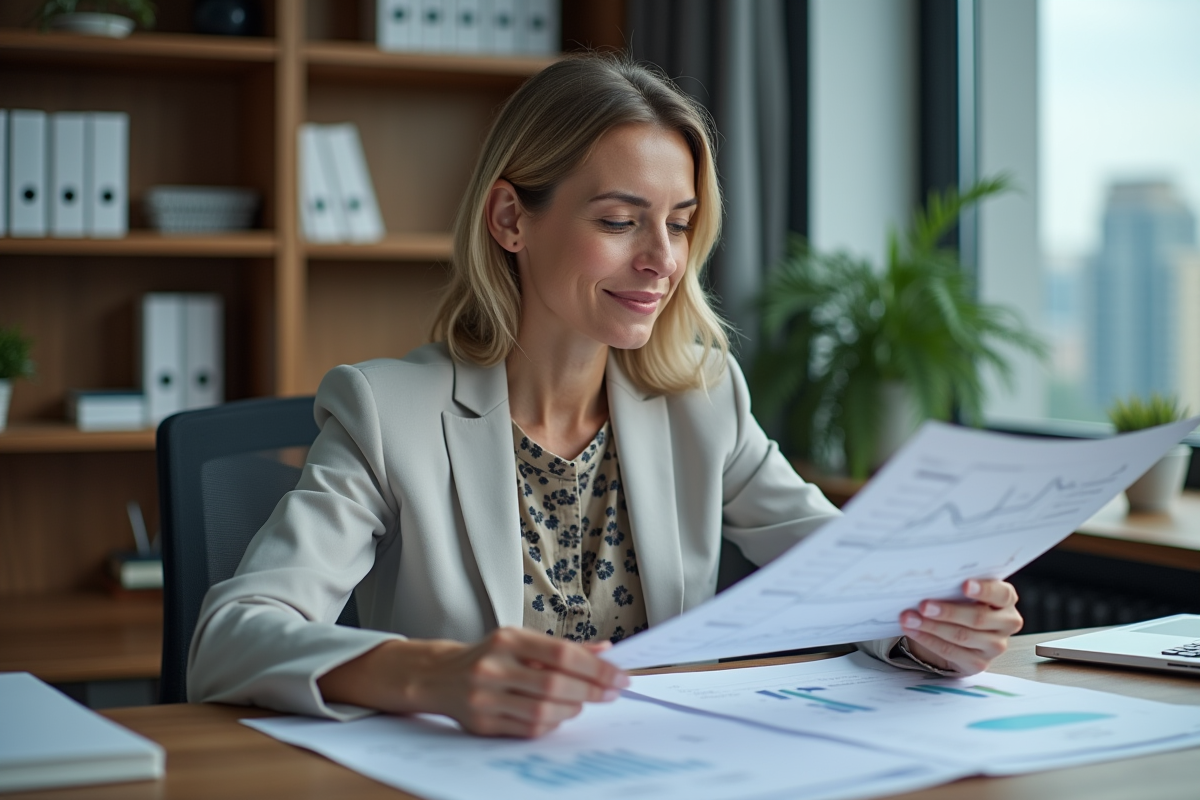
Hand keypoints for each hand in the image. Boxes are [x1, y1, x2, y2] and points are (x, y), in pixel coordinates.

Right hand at [318, 627, 628, 738]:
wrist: (438, 676)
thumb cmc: (488, 656)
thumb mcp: (522, 642)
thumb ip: (564, 647)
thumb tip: (608, 651)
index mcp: (507, 639)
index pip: (562, 654)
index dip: (597, 668)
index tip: (620, 677)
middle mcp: (493, 666)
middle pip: (555, 685)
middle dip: (591, 691)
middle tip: (612, 693)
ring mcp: (485, 697)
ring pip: (543, 712)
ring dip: (572, 710)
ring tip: (582, 703)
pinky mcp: (481, 723)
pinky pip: (528, 729)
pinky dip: (551, 725)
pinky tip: (559, 715)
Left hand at [899, 579, 1022, 674]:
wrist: (959, 633)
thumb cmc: (963, 603)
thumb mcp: (965, 592)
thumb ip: (957, 585)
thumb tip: (932, 579)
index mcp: (1006, 600)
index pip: (1002, 594)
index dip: (984, 590)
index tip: (964, 585)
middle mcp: (1006, 624)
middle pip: (978, 618)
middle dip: (948, 611)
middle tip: (923, 605)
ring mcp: (995, 646)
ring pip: (962, 636)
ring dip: (931, 626)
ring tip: (909, 617)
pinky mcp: (979, 663)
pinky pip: (950, 651)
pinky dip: (928, 639)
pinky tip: (913, 630)